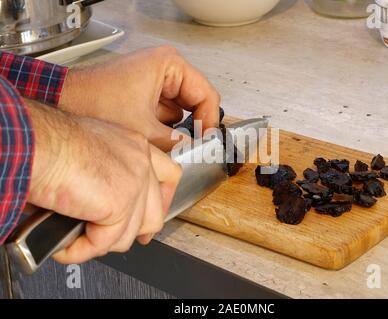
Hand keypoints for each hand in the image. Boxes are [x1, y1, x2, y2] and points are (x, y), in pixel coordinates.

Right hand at [27, 102, 181, 262]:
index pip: (168, 176)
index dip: (162, 202)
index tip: (151, 218)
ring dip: (102, 242)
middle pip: (157, 211)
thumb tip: (105, 204)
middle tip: (115, 240)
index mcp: (135, 145)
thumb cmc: (49, 141)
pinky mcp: (120, 204)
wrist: (36, 143)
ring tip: (77, 239)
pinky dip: (82, 250)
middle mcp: (140, 162)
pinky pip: (105, 242)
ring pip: (131, 232)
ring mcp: (134, 183)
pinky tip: (66, 245)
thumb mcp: (91, 150)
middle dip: (137, 232)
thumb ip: (109, 172)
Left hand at [59, 46, 220, 150]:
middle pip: (196, 102)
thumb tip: (193, 152)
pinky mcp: (145, 93)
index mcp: (170, 65)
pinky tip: (160, 141)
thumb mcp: (144, 129)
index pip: (206, 95)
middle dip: (194, 127)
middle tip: (195, 148)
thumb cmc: (94, 102)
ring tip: (175, 147)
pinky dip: (166, 128)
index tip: (207, 142)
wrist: (63, 102)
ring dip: (179, 130)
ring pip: (181, 110)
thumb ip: (175, 143)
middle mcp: (165, 69)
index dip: (210, 121)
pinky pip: (166, 113)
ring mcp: (155, 81)